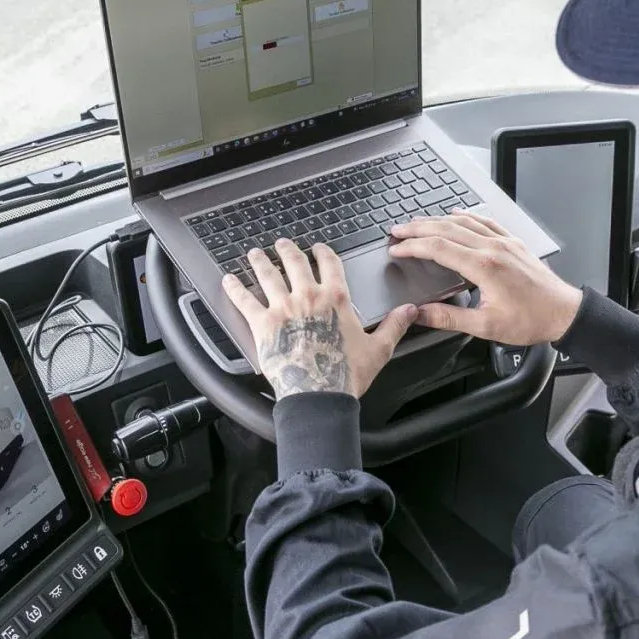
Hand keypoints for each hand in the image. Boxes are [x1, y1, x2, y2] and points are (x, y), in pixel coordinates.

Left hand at [222, 238, 416, 398]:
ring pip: (268, 274)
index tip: (318, 247)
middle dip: (288, 249)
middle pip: (295, 262)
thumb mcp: (379, 348)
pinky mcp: (262, 323)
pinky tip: (228, 279)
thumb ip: (394, 325)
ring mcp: (283, 307)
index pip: (330, 263)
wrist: (320, 394)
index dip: (323, 252)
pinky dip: (234, 288)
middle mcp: (308, 296)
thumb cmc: (347, 374)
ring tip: (255, 253)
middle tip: (282, 243)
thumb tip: (410, 310)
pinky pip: (244, 300)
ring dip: (260, 261)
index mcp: (336, 299)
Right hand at [388, 210, 581, 344]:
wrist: (563, 313)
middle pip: (446, 229)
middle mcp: (493, 249)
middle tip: (397, 231)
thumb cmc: (531, 320)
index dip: (413, 247)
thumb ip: (449, 318)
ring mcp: (504, 243)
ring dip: (437, 220)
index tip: (397, 250)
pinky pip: (485, 222)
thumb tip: (420, 313)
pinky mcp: (513, 243)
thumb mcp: (486, 326)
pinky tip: (457, 214)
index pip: (438, 248)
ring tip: (418, 223)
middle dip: (418, 228)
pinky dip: (467, 216)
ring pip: (464, 222)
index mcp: (484, 267)